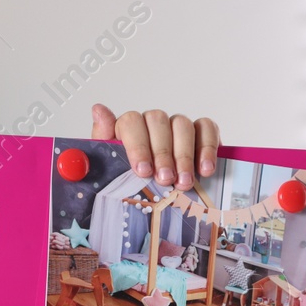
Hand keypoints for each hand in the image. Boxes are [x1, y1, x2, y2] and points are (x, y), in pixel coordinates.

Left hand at [92, 104, 219, 191]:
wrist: (151, 195)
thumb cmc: (128, 180)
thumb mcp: (109, 167)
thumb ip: (102, 141)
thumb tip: (98, 110)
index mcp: (127, 128)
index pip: (131, 122)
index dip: (137, 146)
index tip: (143, 171)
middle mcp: (152, 122)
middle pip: (158, 122)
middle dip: (162, 154)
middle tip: (165, 179)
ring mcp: (176, 125)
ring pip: (182, 126)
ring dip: (184, 156)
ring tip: (183, 182)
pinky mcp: (200, 131)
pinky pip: (207, 128)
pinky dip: (208, 148)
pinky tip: (205, 169)